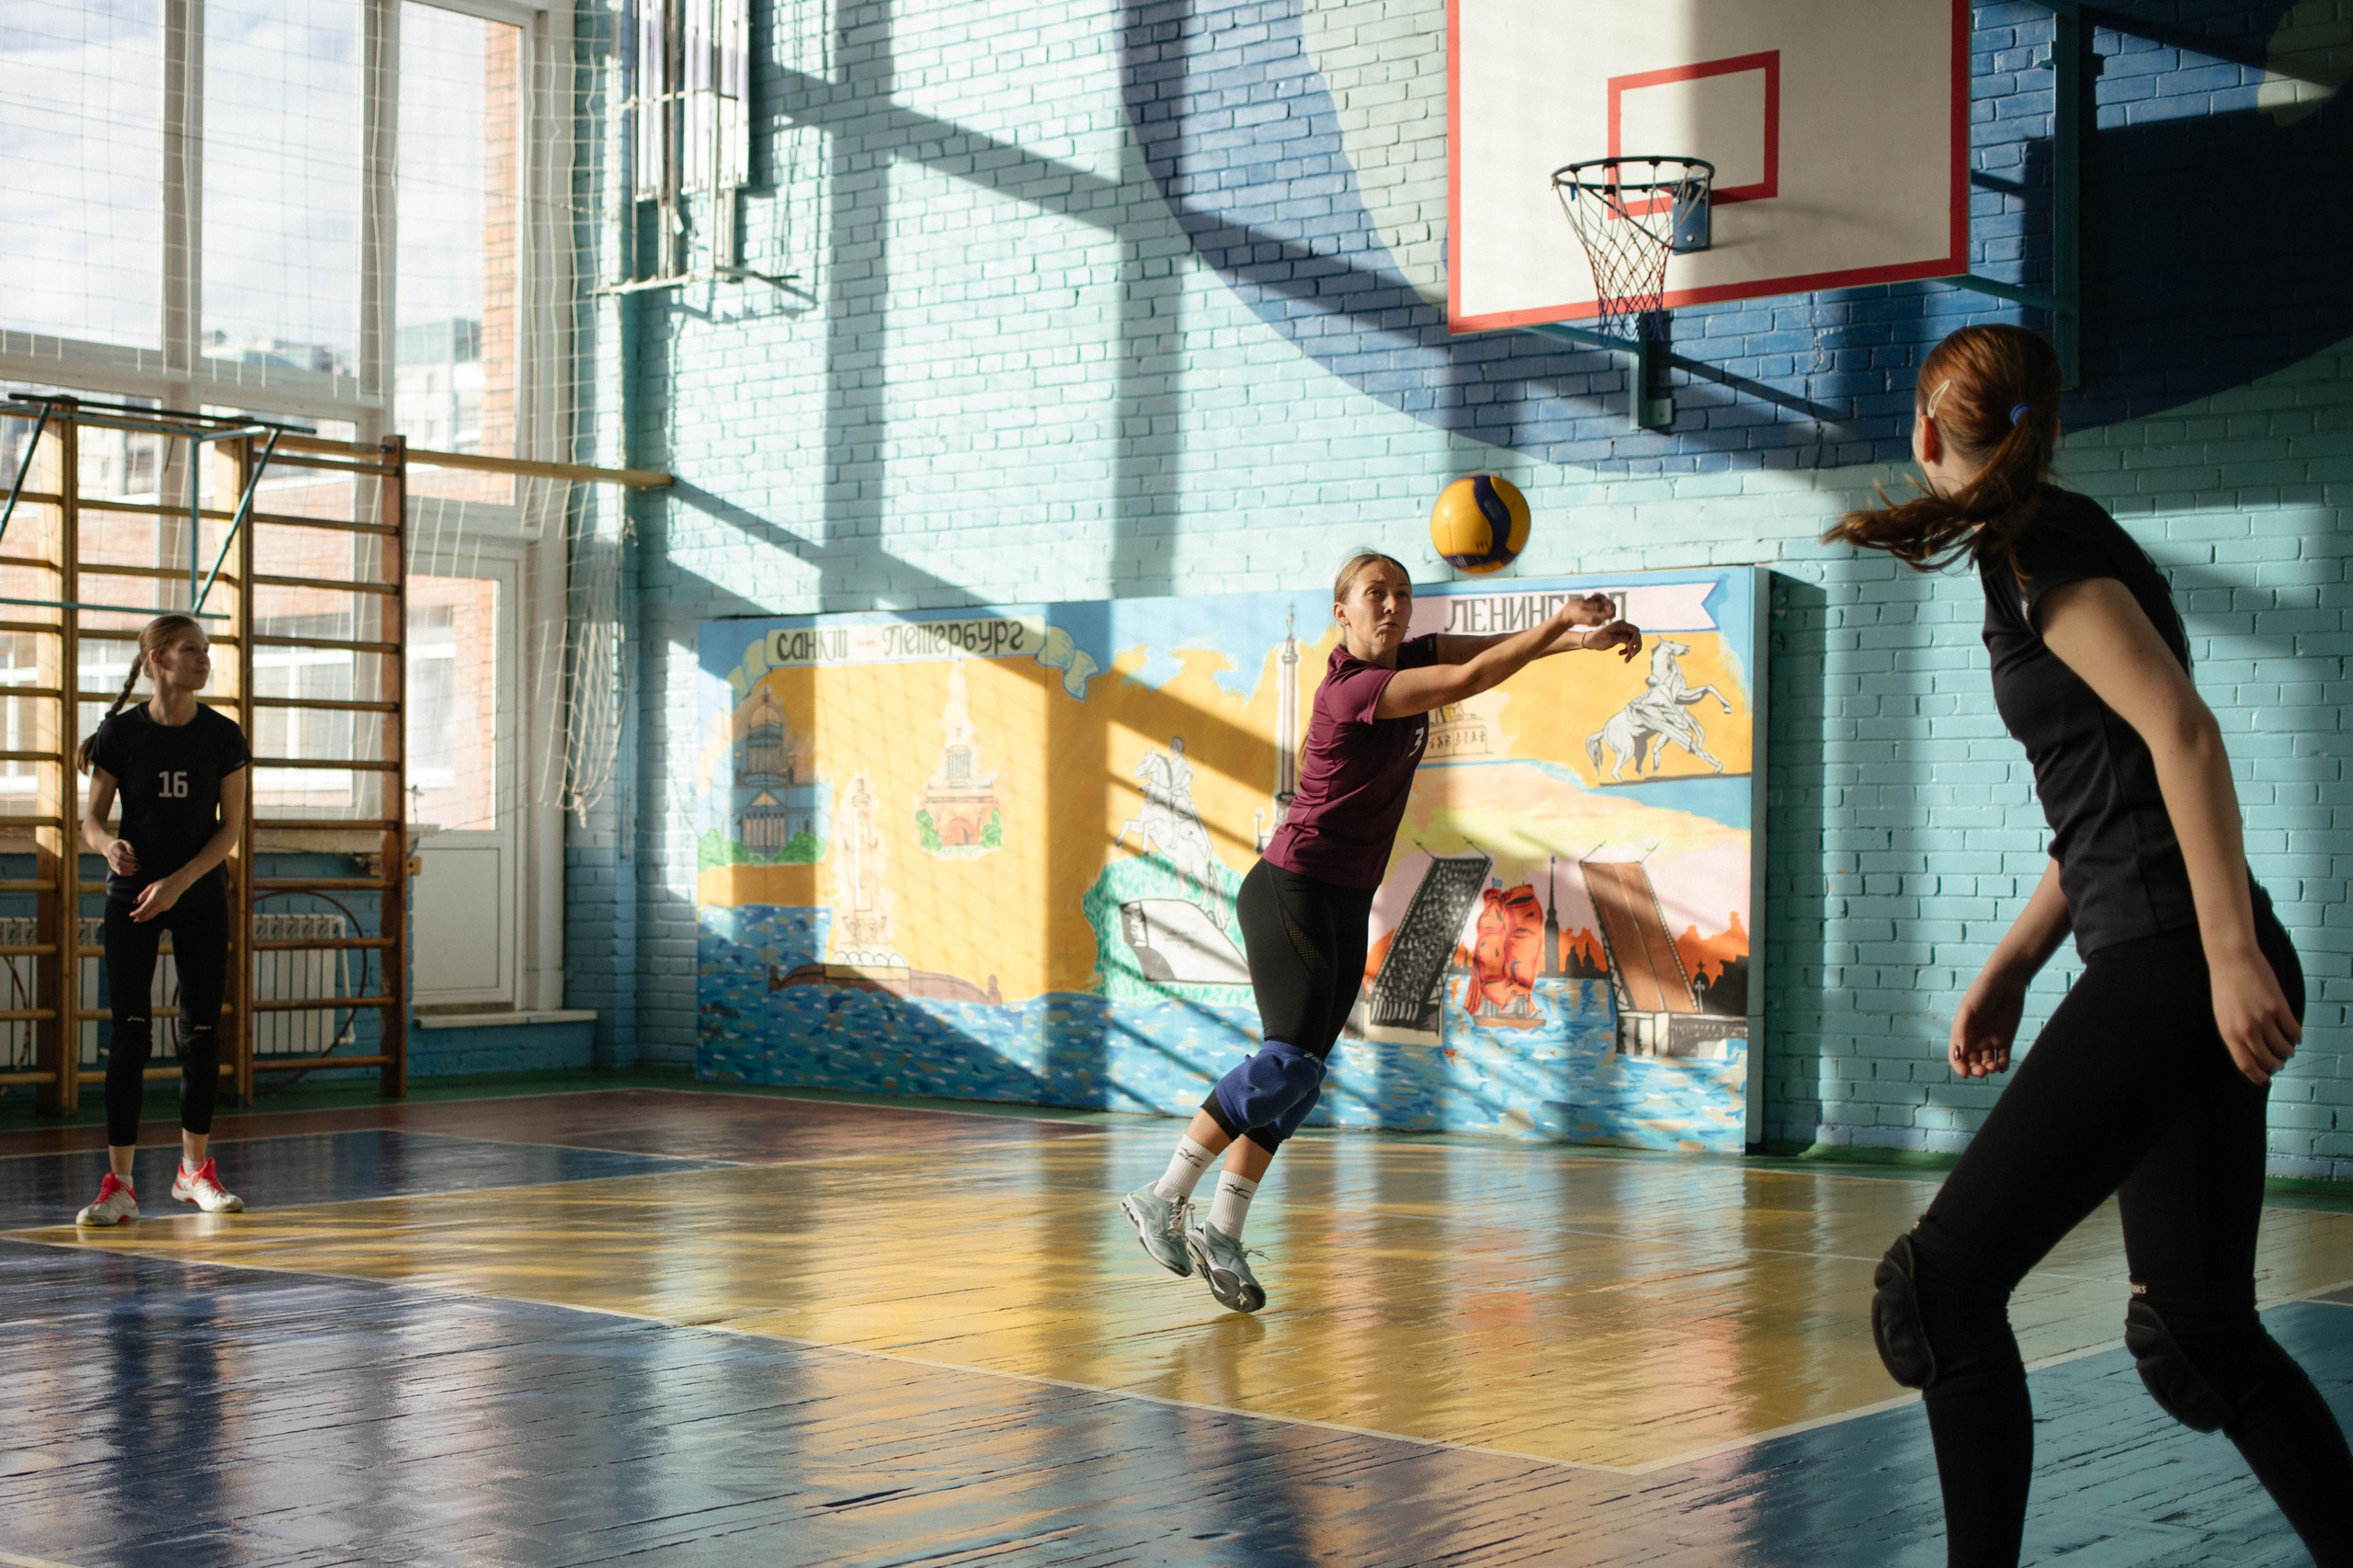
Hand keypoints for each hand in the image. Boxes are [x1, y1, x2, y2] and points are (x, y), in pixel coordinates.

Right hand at [104, 838, 137, 875]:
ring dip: (129, 870)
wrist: (110, 847)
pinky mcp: (113, 867)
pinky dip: (126, 873)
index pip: (120, 855)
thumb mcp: (125, 842)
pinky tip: (133, 872)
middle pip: (118, 863)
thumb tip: (133, 854)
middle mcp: (110, 856)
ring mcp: (110, 862)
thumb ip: (129, 847)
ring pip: (119, 869)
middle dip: (129, 865)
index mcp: (113, 849)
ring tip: (137, 869)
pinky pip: (119, 872)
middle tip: (137, 866)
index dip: (129, 858)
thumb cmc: (121, 845)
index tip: (136, 859)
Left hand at [130, 876, 182, 922]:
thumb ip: (142, 895)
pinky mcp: (167, 907)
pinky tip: (149, 913)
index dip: (136, 913)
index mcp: (153, 898)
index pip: (143, 909)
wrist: (177, 884)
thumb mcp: (151, 886)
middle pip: (147, 914)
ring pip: (153, 915)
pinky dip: (152, 914)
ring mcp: (164, 907)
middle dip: (140, 918)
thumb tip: (135, 902)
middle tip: (134, 920)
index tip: (131, 915)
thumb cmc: (163, 883)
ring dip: (145, 918)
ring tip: (139, 920)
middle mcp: (159, 904)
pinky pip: (157, 912)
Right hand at [1565, 592, 1617, 626]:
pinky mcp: (1594, 615)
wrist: (1565, 617)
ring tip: (1590, 597)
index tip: (1602, 600)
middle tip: (1594, 596)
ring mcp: (1597, 618)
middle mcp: (1598, 619)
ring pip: (1605, 606)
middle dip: (1604, 600)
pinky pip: (1600, 607)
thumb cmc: (1572, 610)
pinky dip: (1597, 601)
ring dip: (1600, 599)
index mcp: (1596, 618)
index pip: (1612, 613)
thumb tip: (1608, 605)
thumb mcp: (1583, 604)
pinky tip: (1590, 599)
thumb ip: (1596, 605)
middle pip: (1609, 608)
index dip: (1610, 604)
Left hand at [1582, 621, 1641, 661]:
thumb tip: (1632, 640)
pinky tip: (1620, 654)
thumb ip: (1623, 638)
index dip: (1635, 639)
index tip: (1628, 647)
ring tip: (1626, 660)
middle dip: (1635, 647)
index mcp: (1621, 624)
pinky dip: (1627, 651)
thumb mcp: (1611, 639)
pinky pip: (1628, 645)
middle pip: (1636, 637)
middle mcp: (1623, 627)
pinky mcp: (1621, 638)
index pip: (1635, 631)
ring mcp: (1623, 632)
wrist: (1589, 641)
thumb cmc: (1598, 639)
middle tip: (1631, 655)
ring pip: (1633, 643)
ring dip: (1631, 651)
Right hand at [1949, 966, 2025, 1077]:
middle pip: (1972, 1062)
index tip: (1966, 1073)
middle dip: (1976, 1070)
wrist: (2006, 980)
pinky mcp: (2006, 1039)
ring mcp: (1990, 1039)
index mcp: (1961, 1032)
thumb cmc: (1982, 992)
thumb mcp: (1968, 1012)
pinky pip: (2003, 1058)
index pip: (1957, 1056)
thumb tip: (1959, 1055)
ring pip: (1988, 1062)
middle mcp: (1974, 1038)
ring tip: (1994, 1067)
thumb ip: (1962, 1033)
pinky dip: (2003, 1065)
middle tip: (1982, 1071)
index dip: (1959, 1066)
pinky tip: (2002, 1066)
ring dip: (1989, 1069)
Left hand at [2209, 945, 2298, 1085]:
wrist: (2232, 959)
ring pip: (2283, 1048)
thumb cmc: (2225, 988)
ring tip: (2288, 1050)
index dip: (2258, 1076)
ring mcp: (2263, 1018)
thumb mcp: (2223, 1016)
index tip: (2266, 1080)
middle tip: (2279, 1063)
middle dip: (2276, 1065)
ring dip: (2288, 1052)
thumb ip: (2235, 1035)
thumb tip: (2250, 1055)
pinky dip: (2297, 1036)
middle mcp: (2246, 1029)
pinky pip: (2293, 1030)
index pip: (2246, 1065)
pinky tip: (2296, 1035)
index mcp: (2229, 1033)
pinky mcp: (2278, 1006)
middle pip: (2268, 1060)